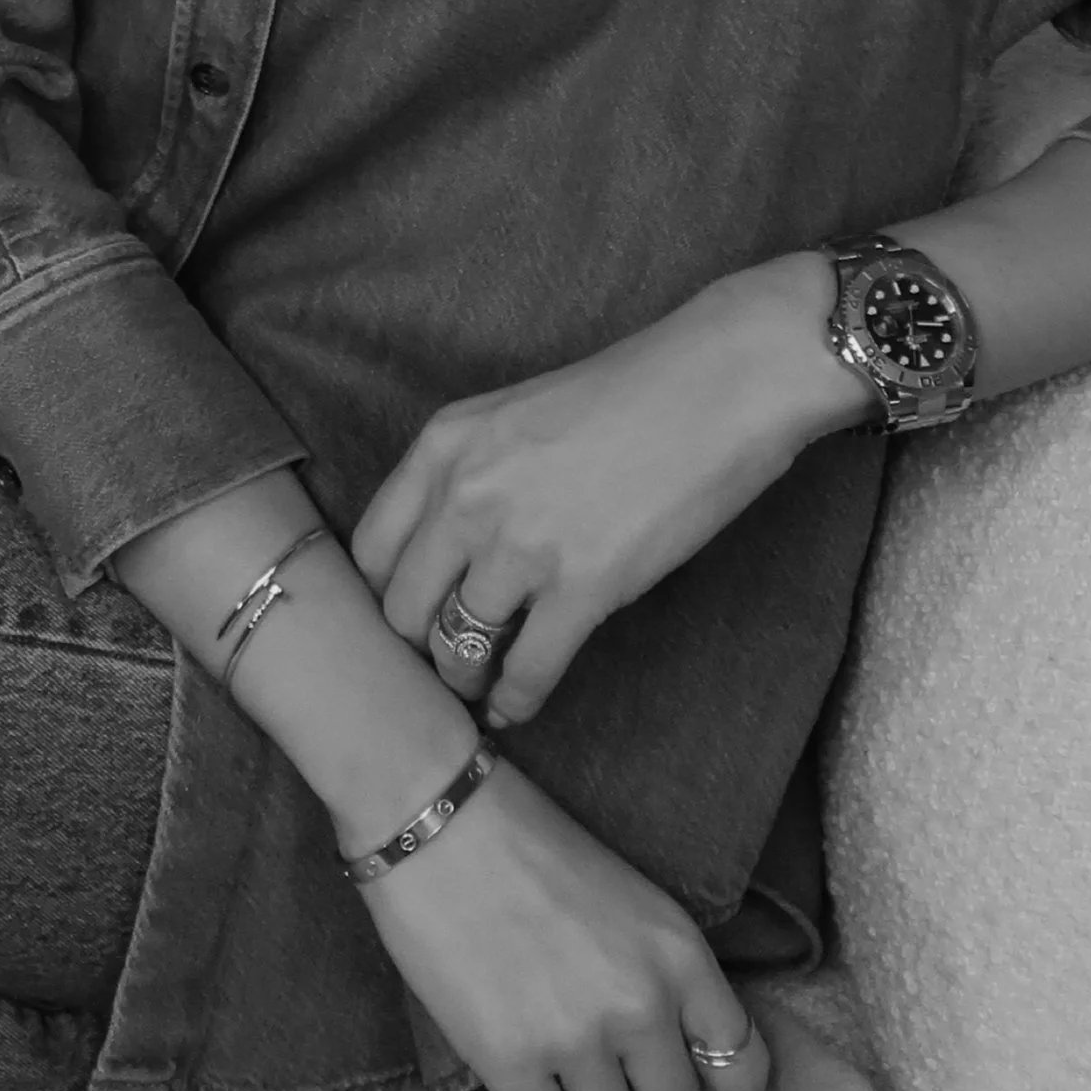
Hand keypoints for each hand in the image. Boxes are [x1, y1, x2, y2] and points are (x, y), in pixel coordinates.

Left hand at [353, 262, 861, 726]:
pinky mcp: (585, 586)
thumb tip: (449, 549)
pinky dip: (517, 699)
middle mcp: (467, 494)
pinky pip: (527, 670)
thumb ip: (471, 472)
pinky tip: (518, 707)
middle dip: (417, 645)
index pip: (371, 549)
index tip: (405, 616)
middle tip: (440, 660)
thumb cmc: (630, 392)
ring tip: (479, 688)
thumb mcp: (516, 414)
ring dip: (465, 678)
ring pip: (457, 648)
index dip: (383, 596)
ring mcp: (522, 544)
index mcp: (445, 444)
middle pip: (402, 609)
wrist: (720, 383)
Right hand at [356, 752, 780, 1090]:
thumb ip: (663, 976)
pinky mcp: (511, 1060)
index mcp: (680, 954)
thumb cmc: (529, 845)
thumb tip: (670, 1058)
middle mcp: (642, 1002)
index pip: (743, 1064)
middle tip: (611, 1085)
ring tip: (554, 1068)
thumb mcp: (632, 902)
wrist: (437, 819)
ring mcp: (577, 1036)